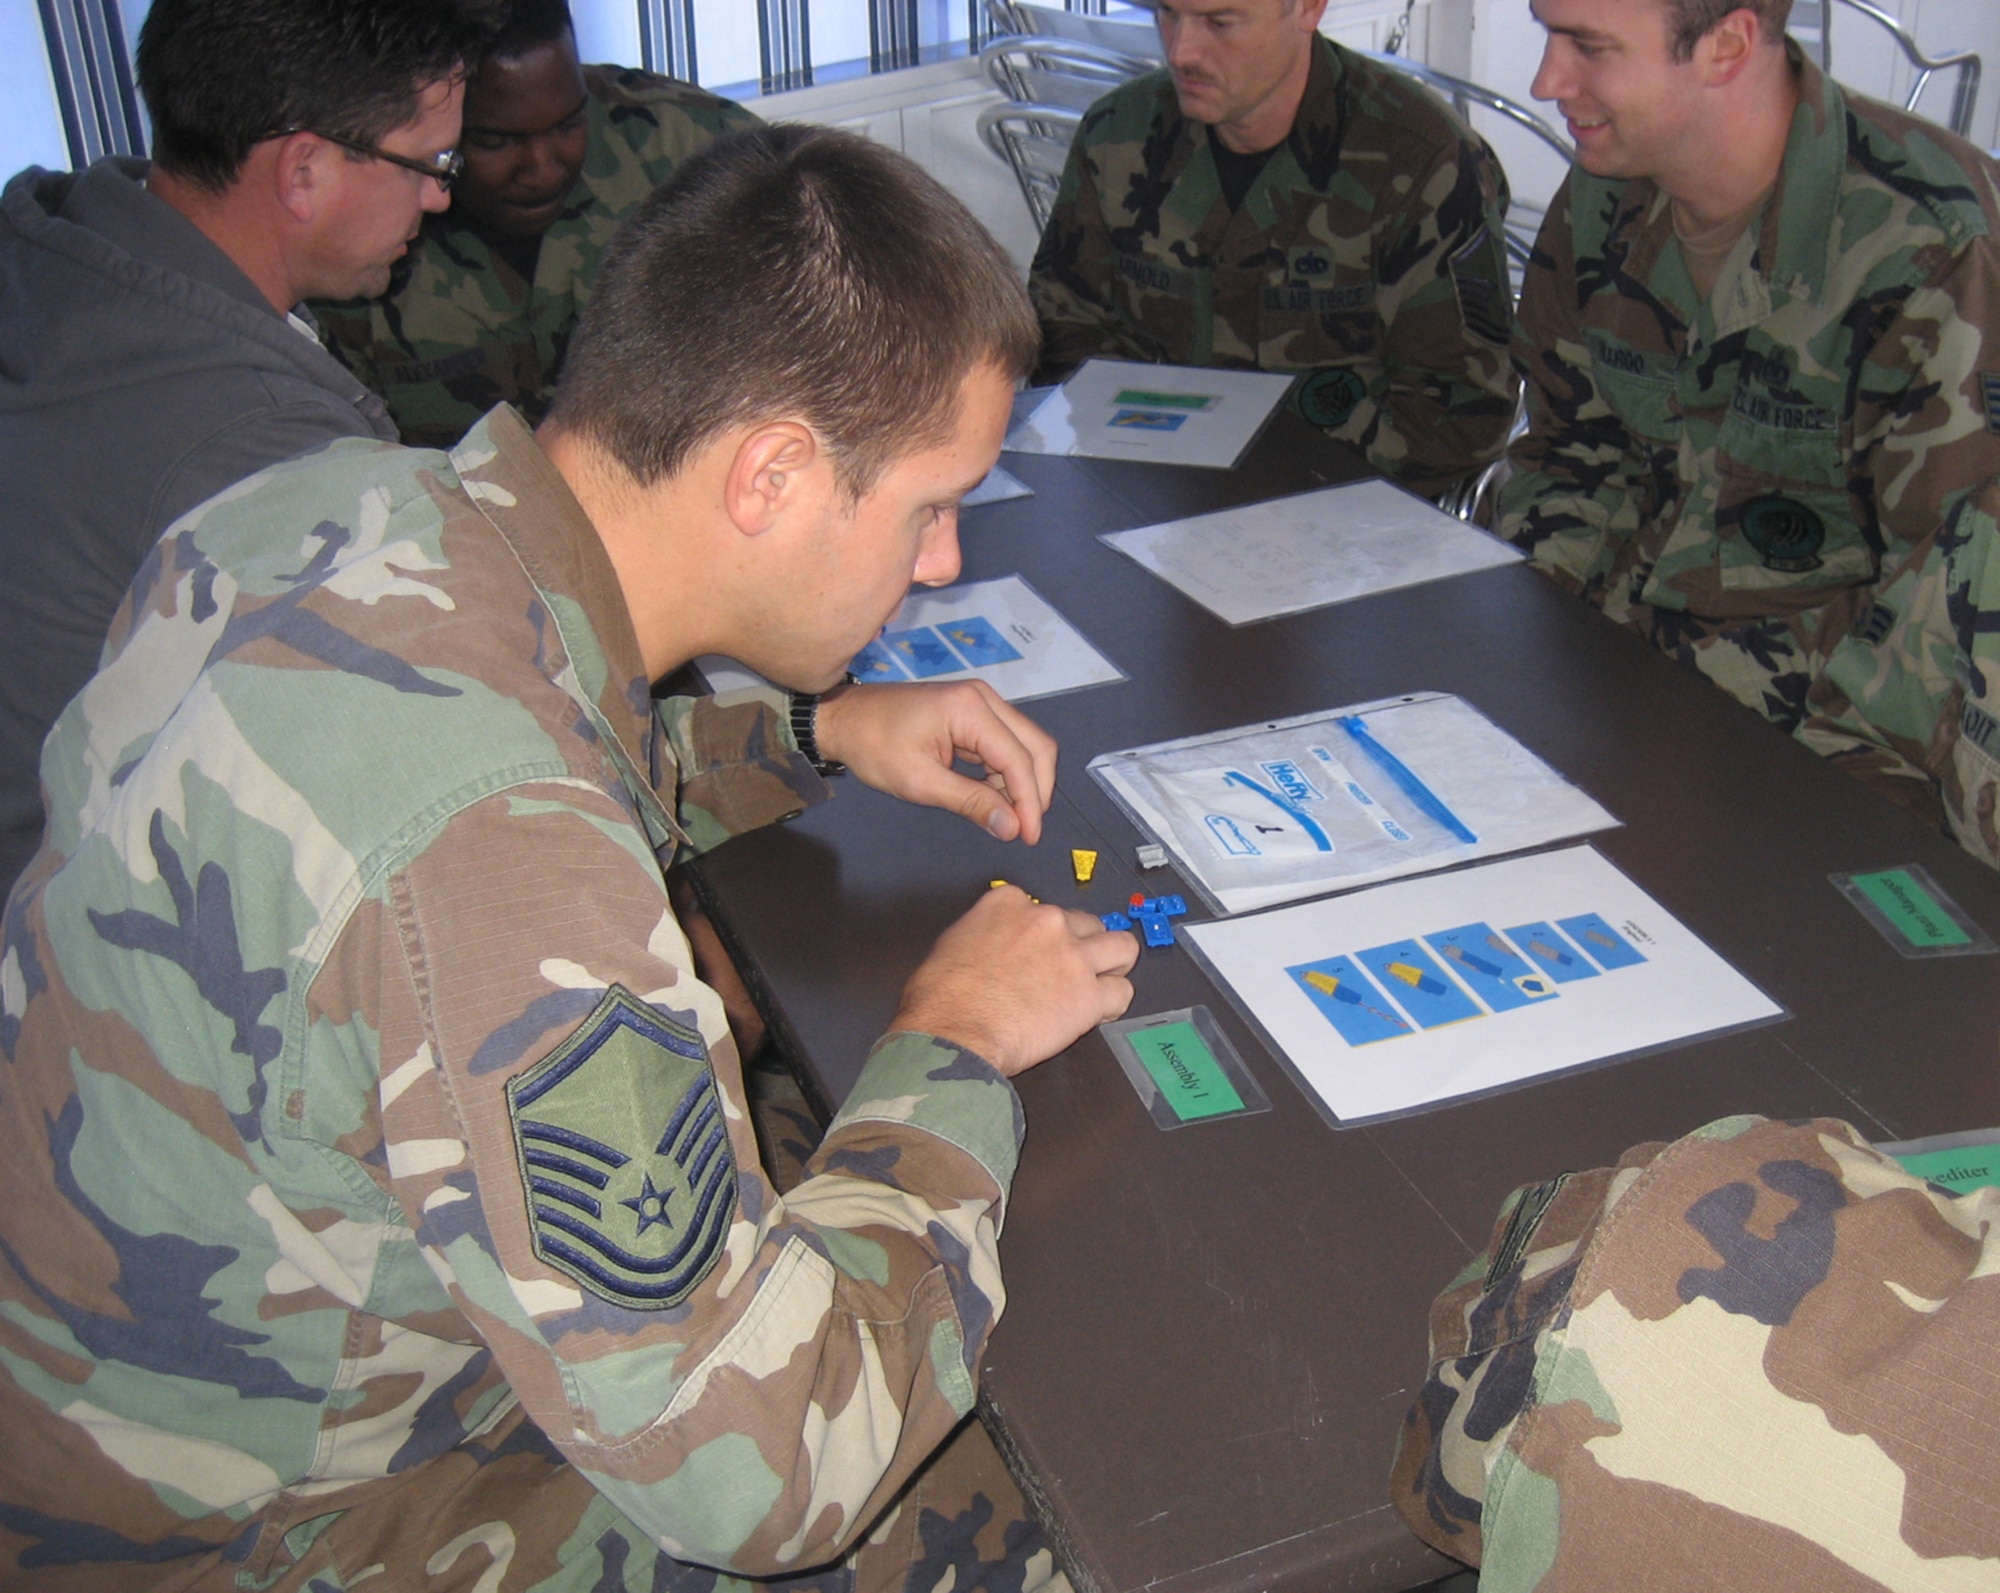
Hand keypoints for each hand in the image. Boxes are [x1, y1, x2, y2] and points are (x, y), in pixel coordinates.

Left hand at [812, 680, 1057, 843]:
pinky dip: (1007, 773)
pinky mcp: (974, 713)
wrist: (844, 718)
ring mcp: (981, 703)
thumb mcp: (920, 782)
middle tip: (1025, 830)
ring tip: (1009, 819)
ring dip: (1023, 783)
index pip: (1018, 758)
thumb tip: (1011, 828)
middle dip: (1036, 790)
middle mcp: (984, 699)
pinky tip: (996, 799)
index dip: (1029, 801)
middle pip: (1035, 745)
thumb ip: (970, 803)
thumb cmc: (873, 747)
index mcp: (970, 709)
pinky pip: (1005, 744)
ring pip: (1025, 745)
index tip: (1029, 837)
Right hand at [891, 886, 1138, 1076]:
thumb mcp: (953, 943)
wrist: (952, 1034)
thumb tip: (993, 945)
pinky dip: (1113, 1004)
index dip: (1043, 934)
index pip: (1043, 907)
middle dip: (1081, 946)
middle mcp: (1046, 921)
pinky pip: (1123, 992)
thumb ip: (984, 933)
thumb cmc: (940, 999)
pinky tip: (1098, 1013)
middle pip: (1086, 924)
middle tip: (1068, 972)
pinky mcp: (1089, 994)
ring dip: (1114, 964)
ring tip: (1103, 982)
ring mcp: (1072, 955)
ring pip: (1122, 947)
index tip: (1037, 952)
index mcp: (1009, 904)